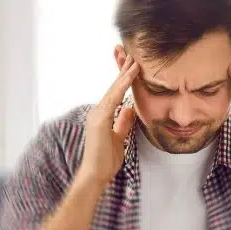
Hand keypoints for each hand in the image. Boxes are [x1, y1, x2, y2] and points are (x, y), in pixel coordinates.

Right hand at [77, 56, 139, 186]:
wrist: (95, 175)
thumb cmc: (105, 161)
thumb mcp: (119, 139)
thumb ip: (122, 123)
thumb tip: (130, 109)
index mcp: (102, 116)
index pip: (115, 94)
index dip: (123, 79)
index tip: (132, 66)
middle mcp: (97, 112)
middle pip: (113, 88)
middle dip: (123, 70)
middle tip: (132, 54)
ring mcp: (97, 115)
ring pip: (114, 90)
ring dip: (125, 74)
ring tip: (135, 60)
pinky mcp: (99, 120)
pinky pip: (114, 99)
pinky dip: (123, 86)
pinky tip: (130, 76)